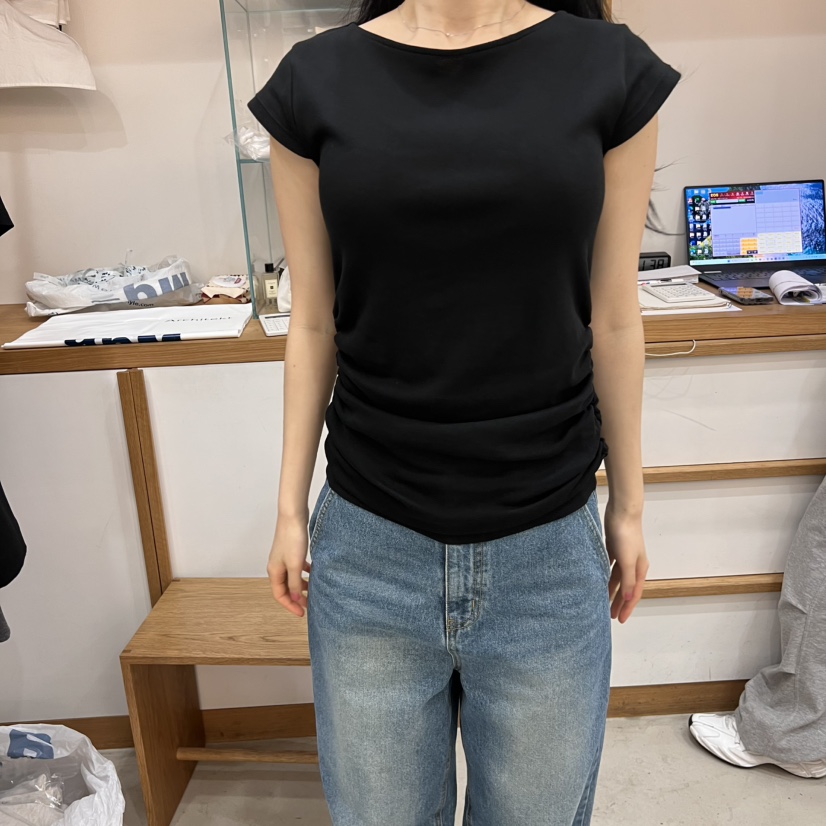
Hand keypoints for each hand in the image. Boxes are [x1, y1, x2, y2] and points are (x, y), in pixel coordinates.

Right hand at [267, 512, 312, 617]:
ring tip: (313, 590)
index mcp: (274, 571)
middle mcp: (276, 566)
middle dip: (296, 597)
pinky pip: (296, 567)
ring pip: (292, 577)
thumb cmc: (292, 538)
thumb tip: (296, 600)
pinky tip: (312, 571)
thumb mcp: (295, 565)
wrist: (293, 516)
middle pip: (285, 588)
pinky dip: (304, 572)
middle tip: (310, 605)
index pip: (280, 595)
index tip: (302, 613)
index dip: (291, 606)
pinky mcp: (291, 550)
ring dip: (301, 585)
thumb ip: (295, 583)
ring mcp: (283, 558)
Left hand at [603, 505, 647, 622]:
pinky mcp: (614, 548)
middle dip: (619, 602)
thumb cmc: (627, 534)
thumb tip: (628, 598)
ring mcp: (624, 556)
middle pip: (626, 588)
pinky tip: (599, 581)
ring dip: (611, 590)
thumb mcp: (627, 560)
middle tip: (610, 616)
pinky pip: (610, 568)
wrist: (622, 512)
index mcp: (640, 569)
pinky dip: (606, 577)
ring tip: (603, 601)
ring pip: (617, 579)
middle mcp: (634, 564)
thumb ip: (628, 580)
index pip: (633, 594)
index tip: (620, 620)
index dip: (627, 608)